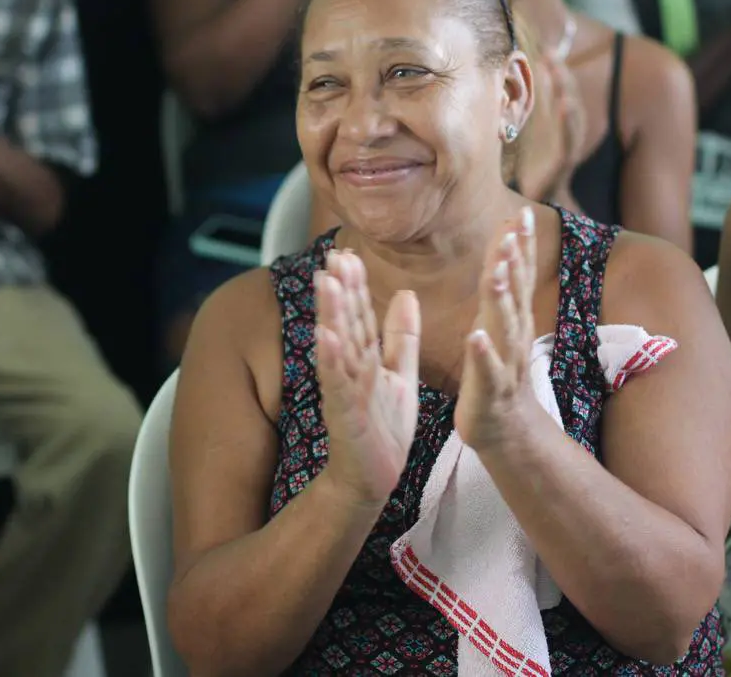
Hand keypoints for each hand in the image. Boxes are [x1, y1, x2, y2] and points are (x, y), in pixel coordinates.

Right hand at [315, 250, 420, 508]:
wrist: (375, 478)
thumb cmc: (385, 430)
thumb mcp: (401, 374)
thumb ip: (403, 336)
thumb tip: (406, 293)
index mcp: (366, 358)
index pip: (358, 314)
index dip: (354, 284)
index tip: (348, 253)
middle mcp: (351, 369)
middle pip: (345, 322)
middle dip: (339, 289)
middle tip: (332, 255)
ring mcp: (344, 390)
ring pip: (338, 345)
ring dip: (330, 314)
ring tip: (325, 282)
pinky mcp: (343, 413)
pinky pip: (336, 383)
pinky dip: (330, 359)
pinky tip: (324, 336)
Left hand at [456, 206, 540, 452]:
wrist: (506, 428)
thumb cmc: (496, 368)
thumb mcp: (498, 320)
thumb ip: (503, 283)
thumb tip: (505, 240)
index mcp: (511, 318)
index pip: (518, 276)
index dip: (521, 245)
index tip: (523, 213)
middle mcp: (513, 336)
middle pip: (514, 294)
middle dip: (513, 262)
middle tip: (512, 231)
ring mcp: (504, 362)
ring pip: (503, 328)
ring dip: (501, 300)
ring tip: (495, 274)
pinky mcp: (490, 389)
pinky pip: (486, 370)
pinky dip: (482, 353)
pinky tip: (475, 336)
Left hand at [516, 51, 586, 204]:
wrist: (534, 202)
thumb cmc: (529, 166)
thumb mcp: (519, 136)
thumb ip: (515, 113)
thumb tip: (498, 84)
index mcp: (550, 122)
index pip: (554, 91)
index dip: (552, 69)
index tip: (543, 47)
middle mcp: (561, 130)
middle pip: (564, 95)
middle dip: (559, 73)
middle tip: (549, 51)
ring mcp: (565, 144)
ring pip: (571, 112)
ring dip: (566, 90)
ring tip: (559, 70)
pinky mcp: (563, 161)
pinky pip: (569, 138)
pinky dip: (568, 120)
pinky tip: (564, 104)